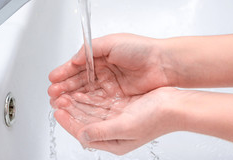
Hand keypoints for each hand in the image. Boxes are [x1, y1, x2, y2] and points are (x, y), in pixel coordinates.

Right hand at [48, 33, 169, 100]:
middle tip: (52, 92)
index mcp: (100, 56)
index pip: (77, 65)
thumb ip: (90, 49)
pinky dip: (85, 103)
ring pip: (85, 92)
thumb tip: (74, 59)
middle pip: (78, 80)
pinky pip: (97, 101)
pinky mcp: (116, 97)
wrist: (164, 64)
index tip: (53, 77)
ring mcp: (109, 85)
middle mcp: (102, 71)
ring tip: (58, 100)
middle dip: (64, 86)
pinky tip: (75, 105)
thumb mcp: (112, 42)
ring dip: (71, 96)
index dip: (64, 71)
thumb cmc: (141, 49)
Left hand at [52, 87, 179, 154]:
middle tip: (56, 99)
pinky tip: (81, 92)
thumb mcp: (126, 126)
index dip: (69, 122)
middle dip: (70, 110)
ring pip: (89, 111)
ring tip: (64, 95)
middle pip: (84, 121)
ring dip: (76, 103)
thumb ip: (102, 132)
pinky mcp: (120, 107)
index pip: (84, 133)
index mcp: (114, 142)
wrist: (175, 105)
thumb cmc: (157, 118)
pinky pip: (98, 103)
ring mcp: (116, 118)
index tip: (57, 112)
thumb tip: (83, 135)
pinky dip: (88, 98)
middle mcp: (113, 131)